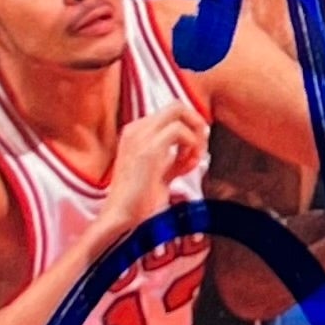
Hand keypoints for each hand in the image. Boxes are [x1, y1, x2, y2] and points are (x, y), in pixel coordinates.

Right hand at [95, 100, 206, 244]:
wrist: (122, 218)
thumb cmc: (139, 202)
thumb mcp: (160, 174)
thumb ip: (175, 159)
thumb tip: (194, 152)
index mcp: (135, 133)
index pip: (171, 114)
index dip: (189, 128)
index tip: (195, 153)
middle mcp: (136, 128)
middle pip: (176, 105)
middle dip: (196, 123)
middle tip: (202, 147)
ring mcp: (140, 135)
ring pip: (179, 109)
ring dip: (196, 134)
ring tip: (195, 159)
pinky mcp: (149, 148)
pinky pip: (180, 130)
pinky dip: (192, 144)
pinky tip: (189, 165)